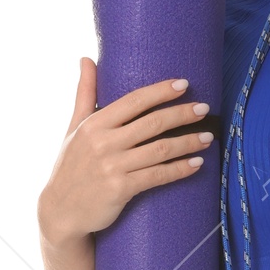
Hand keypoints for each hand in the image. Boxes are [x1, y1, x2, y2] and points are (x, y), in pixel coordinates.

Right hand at [37, 59, 213, 245]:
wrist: (61, 211)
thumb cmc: (70, 166)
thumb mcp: (74, 128)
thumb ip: (84, 93)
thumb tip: (86, 58)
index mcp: (94, 124)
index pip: (134, 101)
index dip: (161, 91)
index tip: (184, 84)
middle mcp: (103, 143)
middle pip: (152, 123)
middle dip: (182, 114)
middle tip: (204, 108)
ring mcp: (112, 167)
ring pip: (160, 150)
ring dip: (188, 142)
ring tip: (208, 137)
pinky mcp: (121, 189)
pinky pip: (158, 176)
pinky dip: (180, 169)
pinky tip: (196, 164)